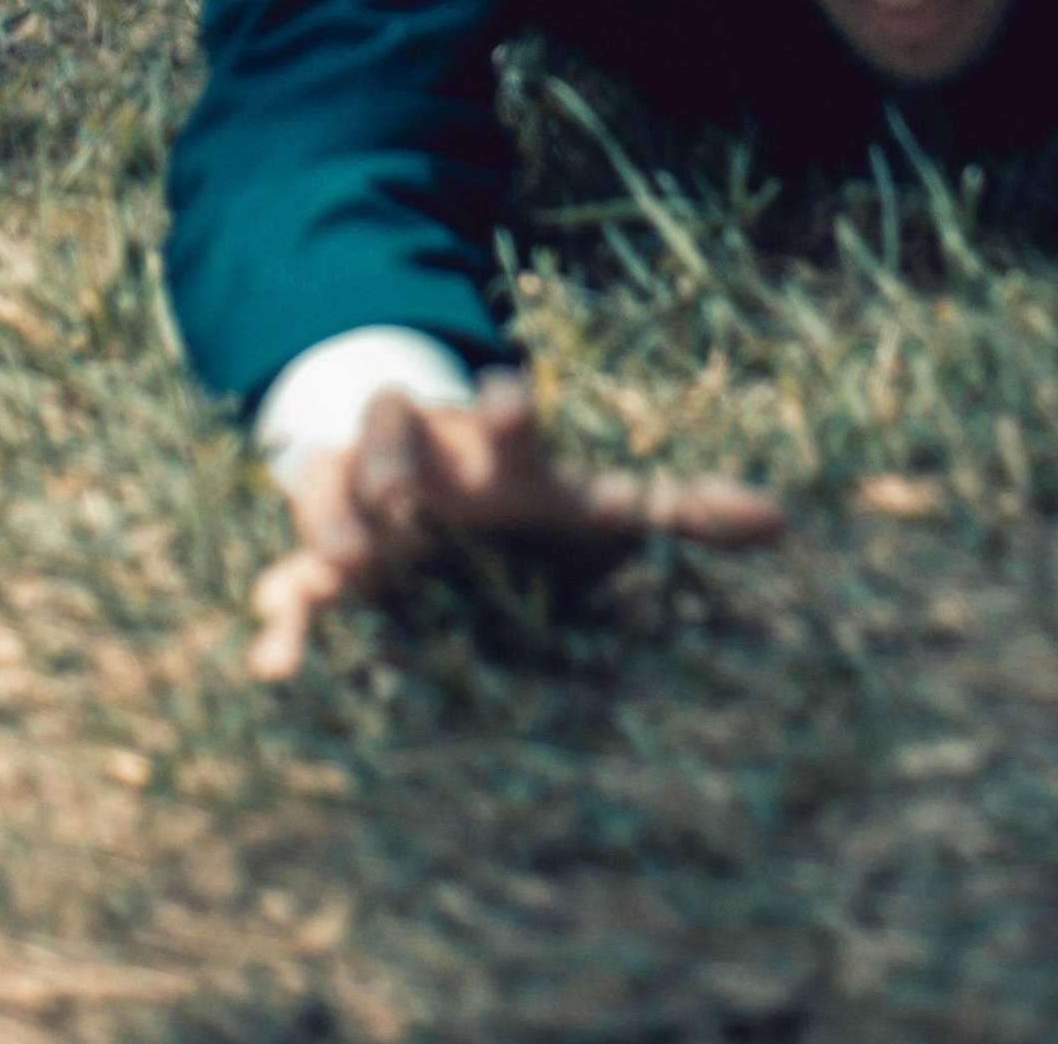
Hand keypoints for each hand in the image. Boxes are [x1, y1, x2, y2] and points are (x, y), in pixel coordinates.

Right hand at [247, 372, 782, 681]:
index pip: (501, 411)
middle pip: (396, 422)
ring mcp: (362, 499)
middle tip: (402, 489)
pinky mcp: (322, 559)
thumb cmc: (515, 495)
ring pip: (329, 483)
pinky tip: (274, 660)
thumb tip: (783, 521)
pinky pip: (291, 580)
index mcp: (490, 444)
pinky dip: (282, 619)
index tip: (512, 398)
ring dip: (330, 517)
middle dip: (394, 448)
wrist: (414, 479)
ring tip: (340, 564)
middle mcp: (422, 456)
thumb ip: (675, 509)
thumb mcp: (588, 503)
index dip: (507, 405)